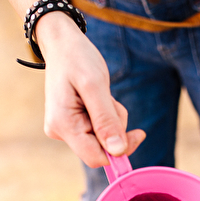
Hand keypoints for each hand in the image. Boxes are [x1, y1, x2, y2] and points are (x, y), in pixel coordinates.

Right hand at [36, 13, 144, 167]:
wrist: (63, 43)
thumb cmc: (77, 58)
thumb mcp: (95, 85)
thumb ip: (106, 120)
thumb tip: (117, 152)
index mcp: (63, 125)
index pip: (96, 157)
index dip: (119, 151)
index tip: (139, 134)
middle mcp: (60, 131)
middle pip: (101, 148)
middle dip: (114, 127)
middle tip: (110, 100)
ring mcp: (65, 129)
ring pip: (102, 138)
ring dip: (111, 119)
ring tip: (102, 94)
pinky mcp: (72, 124)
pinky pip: (98, 129)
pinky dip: (106, 115)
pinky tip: (98, 97)